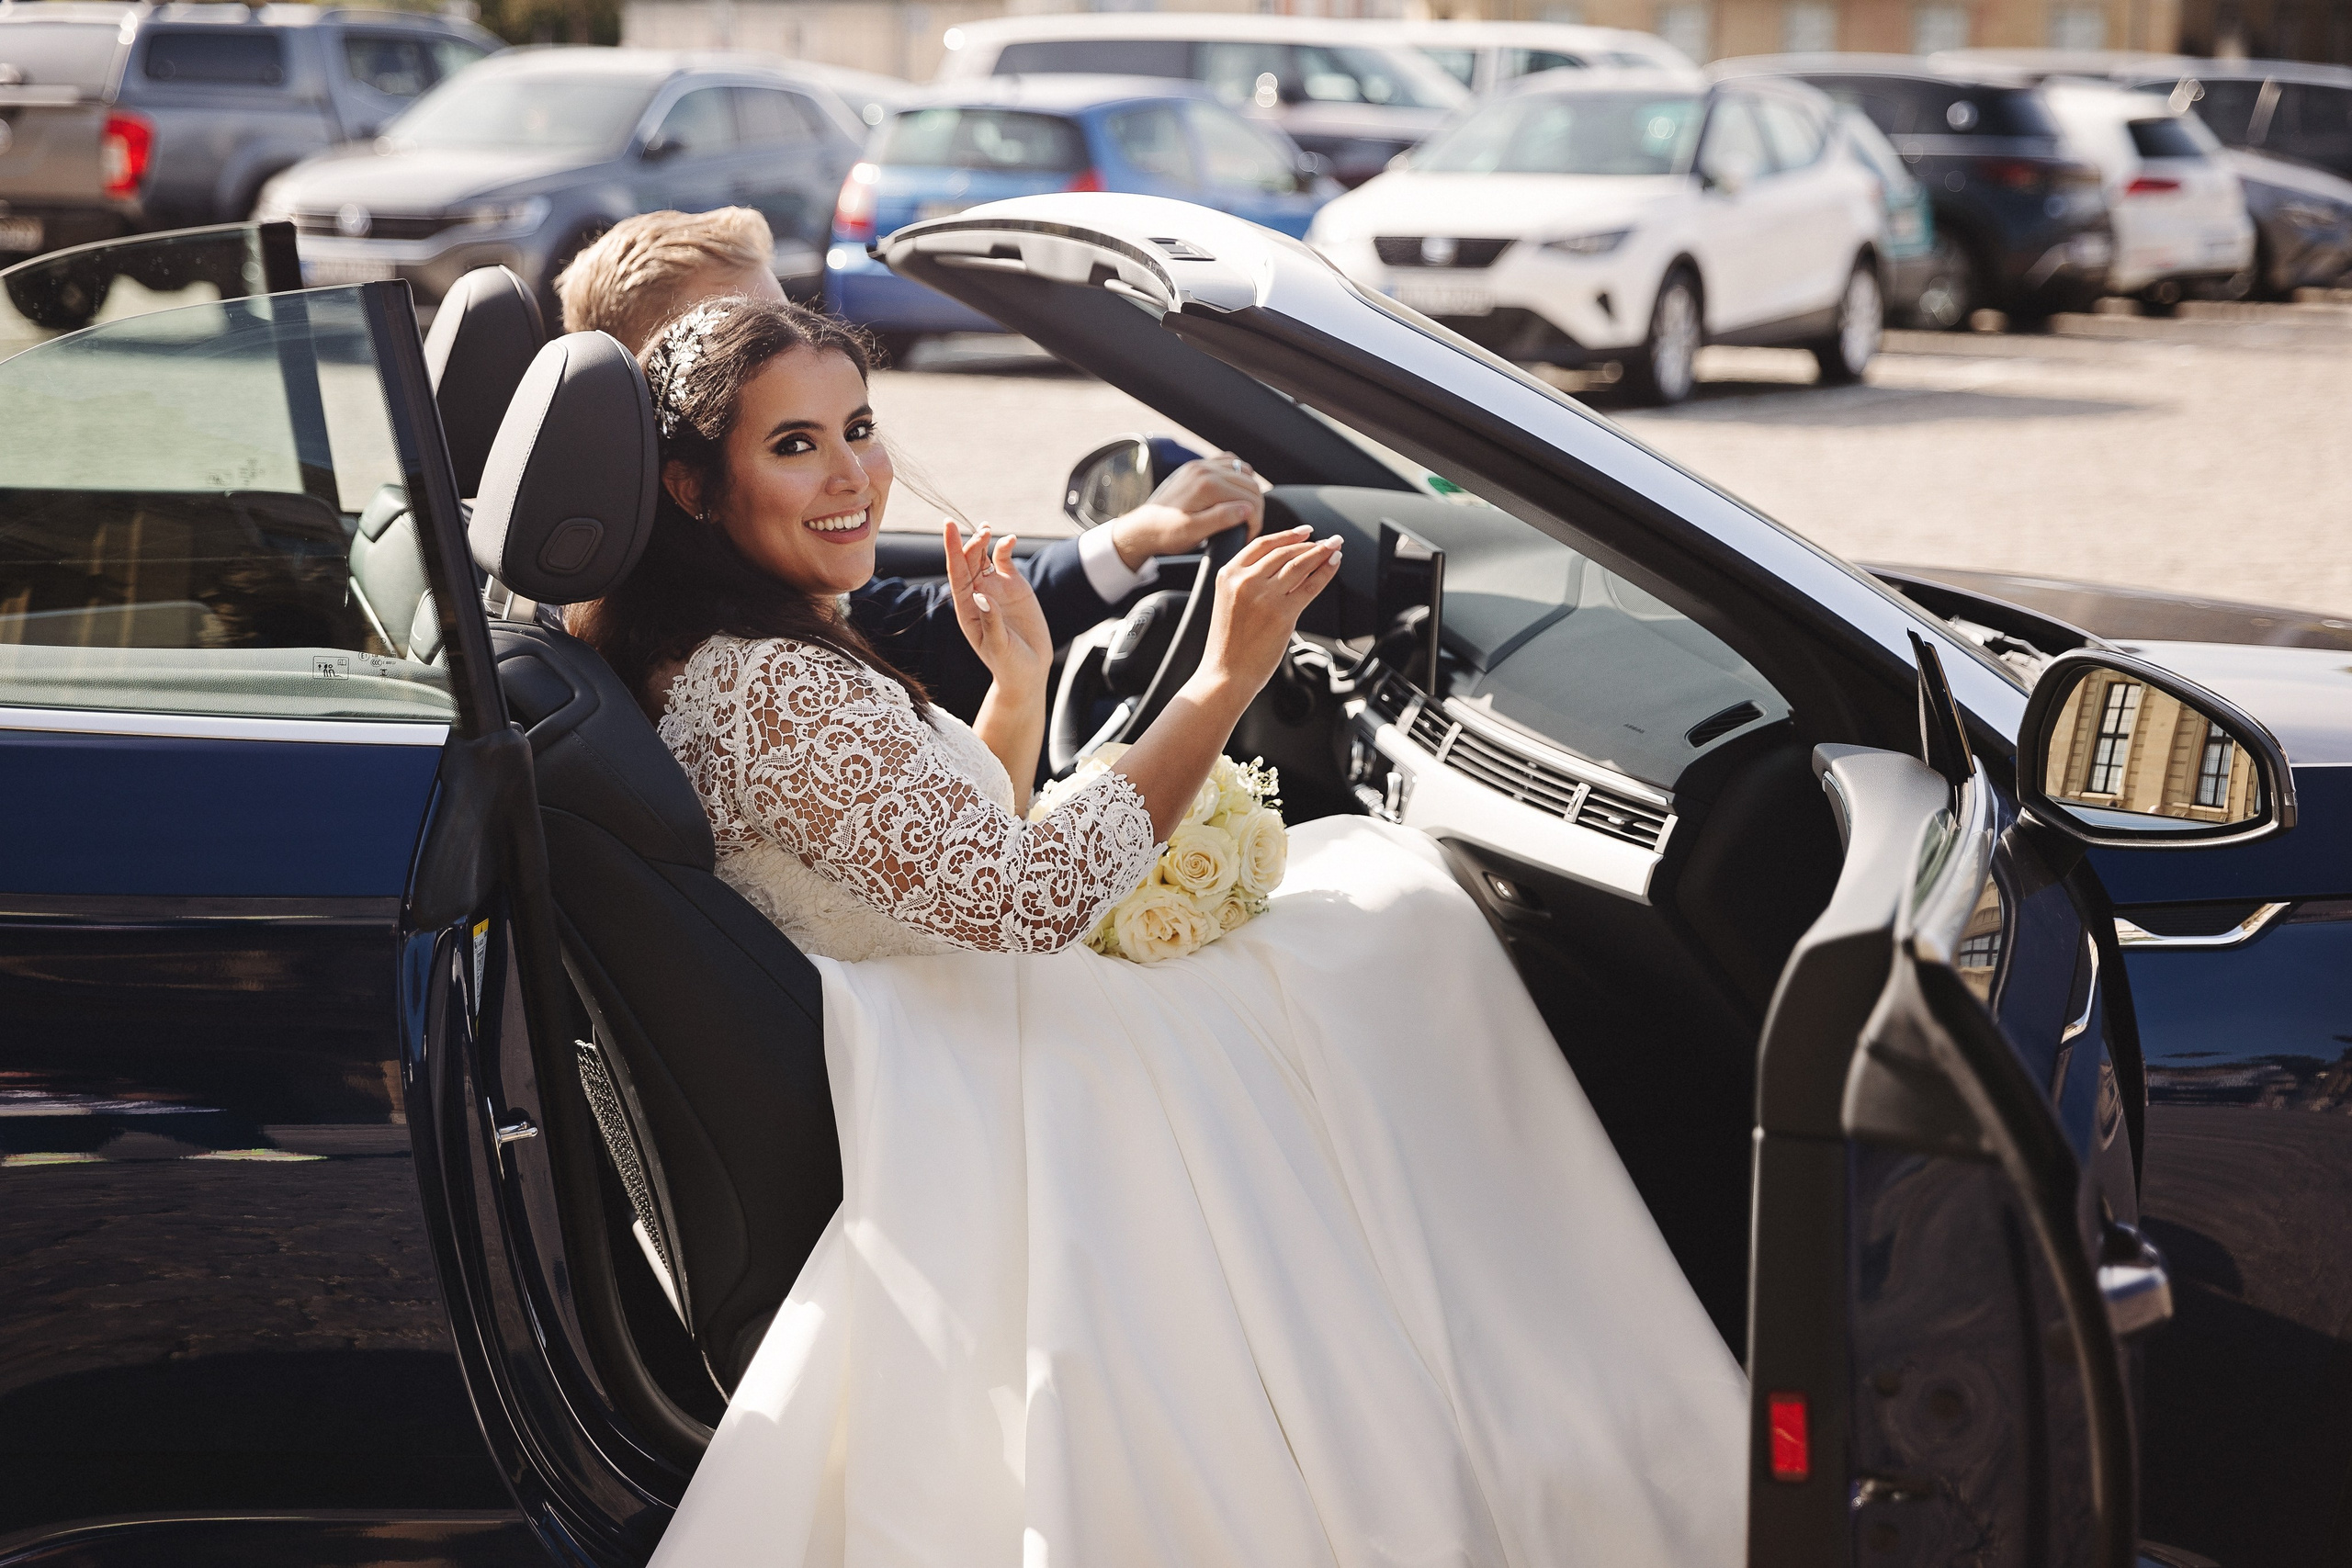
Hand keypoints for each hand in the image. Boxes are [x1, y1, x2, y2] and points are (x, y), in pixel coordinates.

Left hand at [943, 519, 1052, 699]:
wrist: (1029, 671)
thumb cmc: (1009, 664)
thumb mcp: (999, 646)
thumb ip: (991, 621)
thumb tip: (980, 595)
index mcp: (966, 608)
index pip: (956, 573)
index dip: (952, 549)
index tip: (949, 526)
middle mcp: (977, 594)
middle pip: (968, 561)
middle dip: (972, 544)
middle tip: (982, 533)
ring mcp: (995, 588)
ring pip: (984, 558)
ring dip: (983, 542)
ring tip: (987, 530)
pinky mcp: (1014, 586)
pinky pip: (1005, 561)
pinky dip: (1006, 548)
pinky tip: (1010, 540)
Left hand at [1108, 452, 1264, 572]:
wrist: (1144, 527)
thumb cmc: (1167, 533)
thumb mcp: (1193, 533)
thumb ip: (1221, 519)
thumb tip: (1247, 509)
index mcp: (1207, 485)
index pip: (1250, 497)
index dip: (1255, 519)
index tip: (1248, 534)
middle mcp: (1205, 469)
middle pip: (1250, 483)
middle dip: (1255, 506)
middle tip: (1248, 527)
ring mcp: (1201, 465)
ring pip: (1243, 471)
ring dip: (1249, 490)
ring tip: (1243, 512)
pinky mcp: (1197, 467)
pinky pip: (1228, 462)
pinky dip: (1237, 476)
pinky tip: (1234, 493)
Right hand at [1194, 526, 1342, 703]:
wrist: (1226, 674)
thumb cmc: (1228, 646)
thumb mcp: (1229, 602)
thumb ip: (1249, 582)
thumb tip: (1286, 567)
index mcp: (1228, 575)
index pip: (1263, 544)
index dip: (1288, 535)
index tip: (1305, 532)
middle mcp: (1245, 581)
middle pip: (1284, 551)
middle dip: (1310, 542)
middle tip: (1328, 540)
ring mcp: (1264, 596)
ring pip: (1299, 564)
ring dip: (1321, 552)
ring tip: (1335, 547)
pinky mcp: (1282, 613)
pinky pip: (1310, 585)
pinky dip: (1326, 571)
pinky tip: (1334, 563)